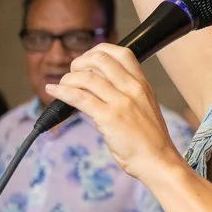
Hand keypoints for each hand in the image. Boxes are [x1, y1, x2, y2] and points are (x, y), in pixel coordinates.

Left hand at [43, 45, 179, 178]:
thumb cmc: (149, 139)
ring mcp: (121, 102)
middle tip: (72, 73)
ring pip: (87, 77)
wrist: (158, 160)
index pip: (121, 52)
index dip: (98, 51)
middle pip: (101, 59)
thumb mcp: (143, 107)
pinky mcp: (109, 117)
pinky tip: (53, 91)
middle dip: (80, 62)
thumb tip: (94, 88)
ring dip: (68, 78)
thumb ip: (123, 95)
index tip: (87, 60)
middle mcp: (133, 88)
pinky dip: (62, 92)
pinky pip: (80, 98)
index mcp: (142, 84)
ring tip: (61, 85)